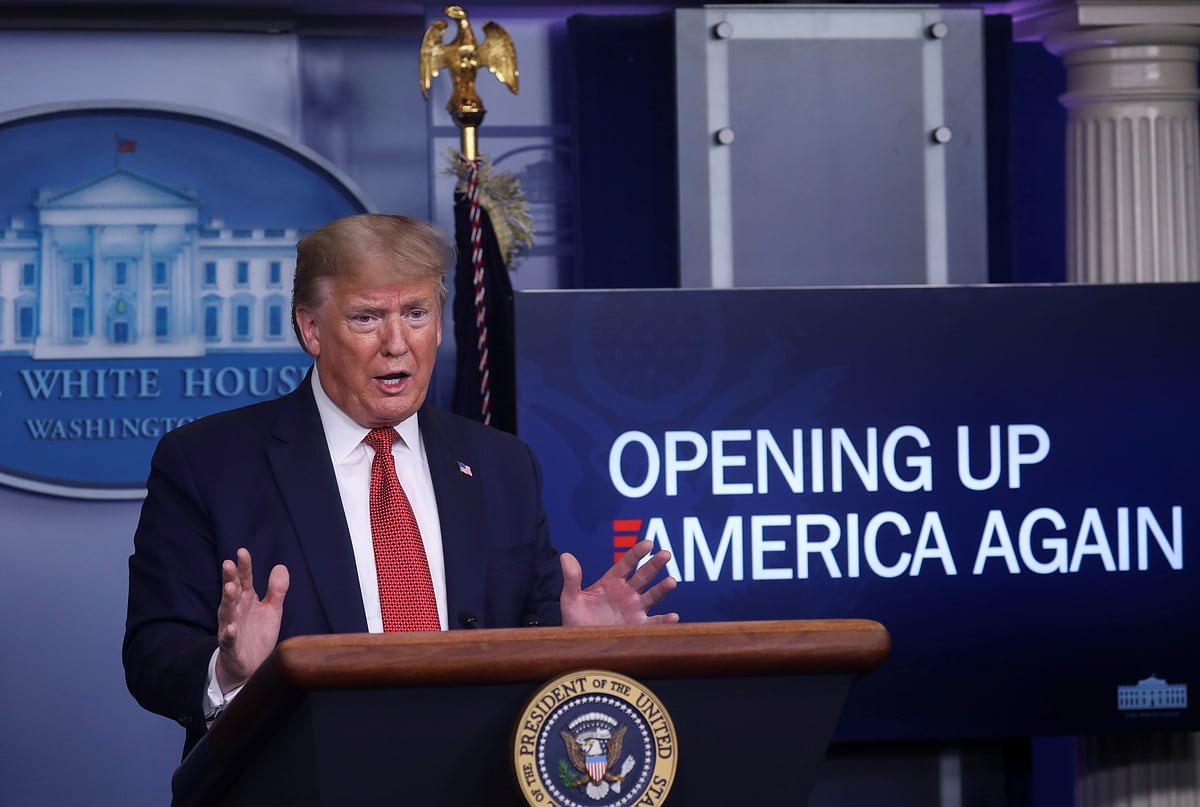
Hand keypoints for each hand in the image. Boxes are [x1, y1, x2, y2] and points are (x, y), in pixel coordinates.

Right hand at [214, 548, 288, 693]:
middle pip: (232, 592)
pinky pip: (228, 639)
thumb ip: (276, 589)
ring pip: (227, 612)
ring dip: (227, 600)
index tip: (242, 552)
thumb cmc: (258, 634)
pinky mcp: (231, 646)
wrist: (250, 666)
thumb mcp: (272, 609)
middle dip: (230, 578)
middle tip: (228, 564)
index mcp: (246, 600)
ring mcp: (231, 627)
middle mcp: (236, 611)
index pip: (244, 579)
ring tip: (230, 588)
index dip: (243, 566)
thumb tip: (280, 566)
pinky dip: (229, 633)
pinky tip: (231, 628)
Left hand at [560, 540, 678, 626]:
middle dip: (655, 565)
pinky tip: (673, 617)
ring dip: (662, 589)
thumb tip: (565, 556)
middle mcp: (627, 593)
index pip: (626, 563)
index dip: (637, 553)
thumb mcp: (571, 598)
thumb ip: (572, 578)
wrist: (579, 645)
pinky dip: (664, 620)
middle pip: (644, 575)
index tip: (648, 544)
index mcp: (612, 582)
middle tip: (666, 554)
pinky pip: (654, 622)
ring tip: (672, 582)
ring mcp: (634, 609)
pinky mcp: (638, 626)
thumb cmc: (575, 620)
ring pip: (652, 596)